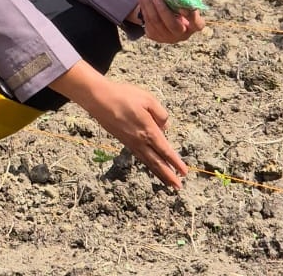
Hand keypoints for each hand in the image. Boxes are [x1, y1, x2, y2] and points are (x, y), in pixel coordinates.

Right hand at [50, 61, 187, 188]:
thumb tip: (165, 127)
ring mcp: (130, 142)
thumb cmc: (123, 96)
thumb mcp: (147, 99)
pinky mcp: (123, 140)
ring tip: (168, 183)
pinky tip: (150, 165)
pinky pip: (139, 156)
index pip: (165, 150)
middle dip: (169, 175)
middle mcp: (140, 140)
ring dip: (159, 173)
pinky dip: (148, 164)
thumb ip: (161, 114)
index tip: (185, 172)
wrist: (98, 99)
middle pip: (157, 161)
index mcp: (148, 130)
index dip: (175, 162)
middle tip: (178, 187)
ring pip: (148, 161)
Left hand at [136, 0, 204, 43]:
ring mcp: (167, 37)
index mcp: (194, 26)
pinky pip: (147, 22)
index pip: (196, 23)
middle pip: (172, 24)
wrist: (168, 21)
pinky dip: (144, 8)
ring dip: (148, 6)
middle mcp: (182, 34)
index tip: (184, 5)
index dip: (191, 15)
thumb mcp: (187, 3)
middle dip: (163, 11)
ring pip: (156, 23)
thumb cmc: (181, 7)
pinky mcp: (155, 36)